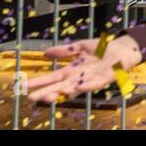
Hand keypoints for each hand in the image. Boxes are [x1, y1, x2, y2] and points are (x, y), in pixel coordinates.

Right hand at [26, 34, 142, 103]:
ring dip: (61, 93)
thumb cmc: (100, 50)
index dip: (39, 82)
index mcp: (71, 71)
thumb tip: (45, 53)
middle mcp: (78, 78)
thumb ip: (64, 51)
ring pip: (73, 89)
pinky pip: (92, 85)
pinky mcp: (102, 80)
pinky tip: (75, 89)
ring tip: (49, 97)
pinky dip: (84, 87)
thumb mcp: (79, 47)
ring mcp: (89, 80)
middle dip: (46, 92)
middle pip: (59, 87)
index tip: (25, 86)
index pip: (52, 78)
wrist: (120, 50)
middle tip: (32, 98)